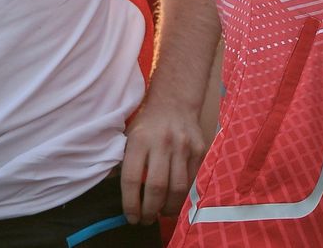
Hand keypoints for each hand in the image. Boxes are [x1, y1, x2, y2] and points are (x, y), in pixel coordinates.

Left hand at [120, 91, 207, 223]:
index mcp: (140, 141)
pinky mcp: (200, 149)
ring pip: (178, 187)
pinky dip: (185, 195)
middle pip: (157, 187)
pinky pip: (193, 179)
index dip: (131, 204)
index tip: (131, 217)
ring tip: (163, 213)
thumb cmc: (147, 125)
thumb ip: (124, 165)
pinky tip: (177, 200)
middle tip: (147, 220)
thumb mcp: (128, 139)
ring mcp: (184, 146)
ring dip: (169, 207)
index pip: (132, 179)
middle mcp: (163, 143)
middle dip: (150, 210)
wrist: (175, 103)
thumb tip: (121, 195)